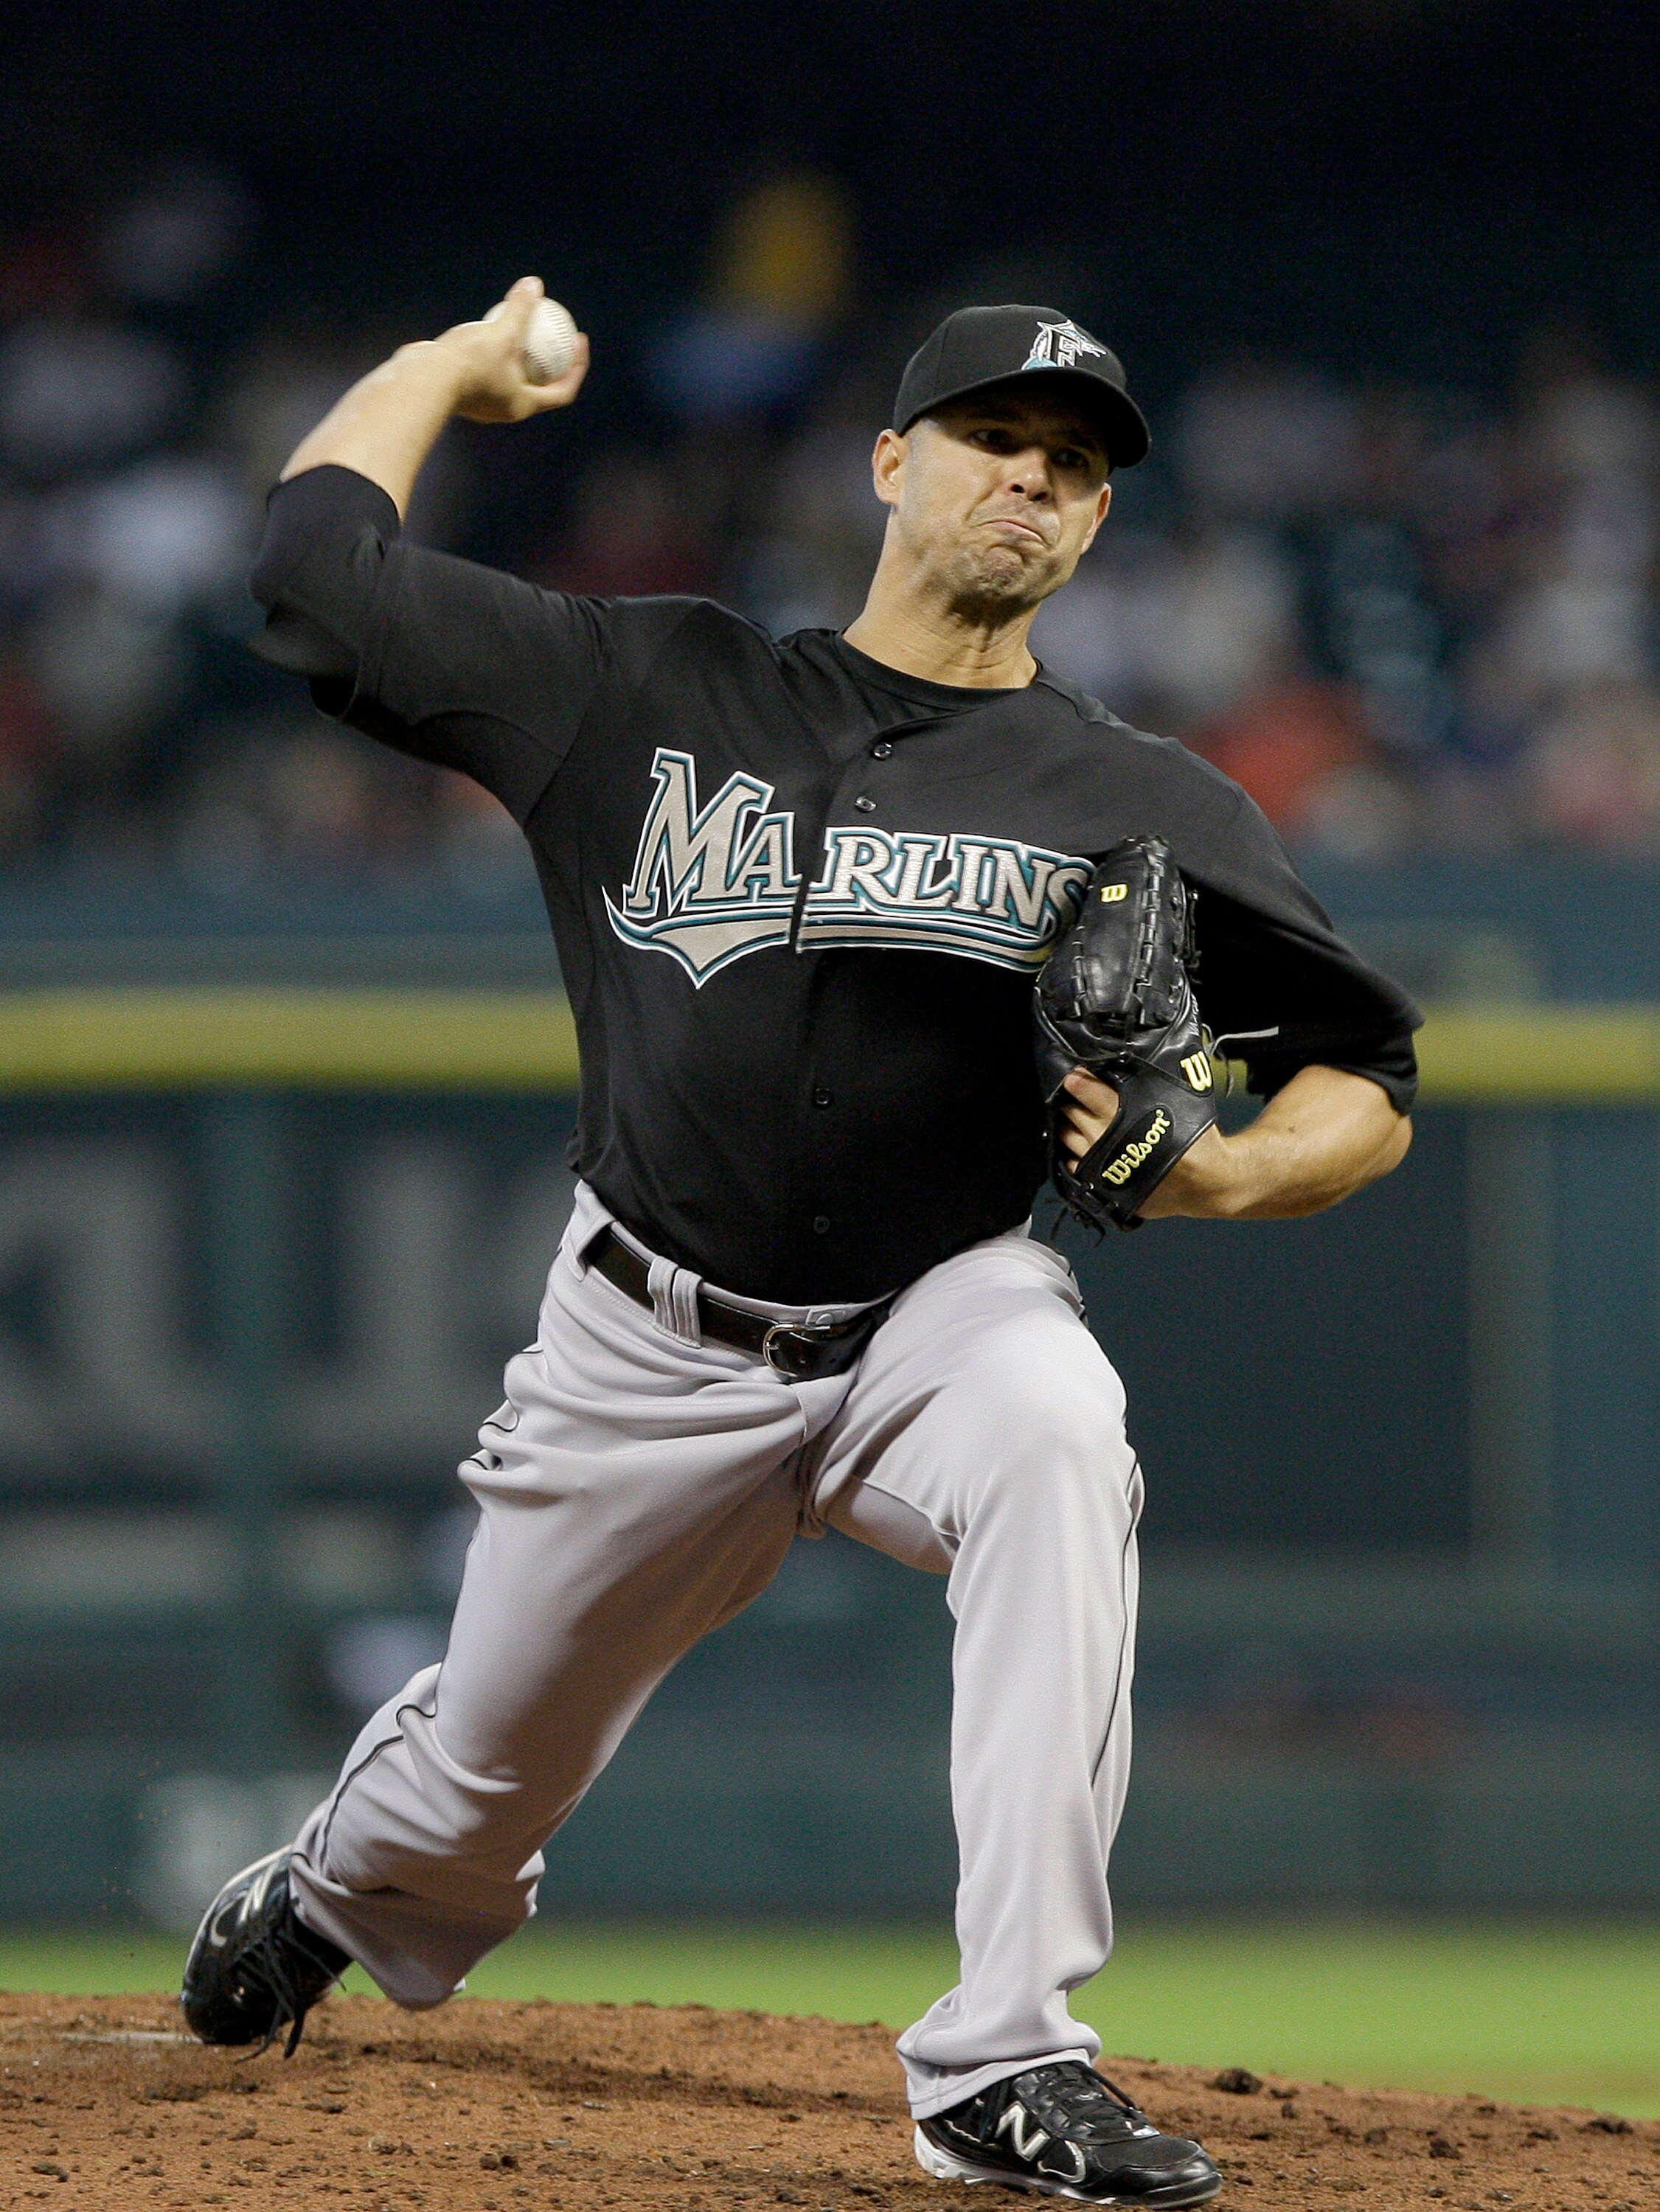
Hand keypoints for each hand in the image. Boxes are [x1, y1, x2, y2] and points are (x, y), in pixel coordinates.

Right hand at [435, 276, 590, 423]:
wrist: (422, 379)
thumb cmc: (468, 362)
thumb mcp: (502, 332)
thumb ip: (520, 310)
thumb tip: (534, 284)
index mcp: (522, 404)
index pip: (562, 391)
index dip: (576, 367)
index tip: (578, 340)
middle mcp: (506, 409)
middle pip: (540, 386)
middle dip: (553, 362)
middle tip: (558, 334)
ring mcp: (484, 403)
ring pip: (511, 377)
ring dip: (521, 356)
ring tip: (523, 326)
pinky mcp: (465, 392)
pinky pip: (488, 370)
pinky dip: (495, 353)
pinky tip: (492, 327)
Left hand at [1058, 1067, 1242, 1219]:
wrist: (1206, 1181)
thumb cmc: (1195, 1137)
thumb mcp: (1175, 1100)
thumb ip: (1145, 1085)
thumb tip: (1120, 1067)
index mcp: (1120, 1113)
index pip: (1084, 1088)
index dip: (1078, 1078)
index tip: (1074, 1074)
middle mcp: (1103, 1138)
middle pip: (1071, 1112)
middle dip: (1072, 1101)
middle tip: (1077, 1097)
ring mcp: (1098, 1164)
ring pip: (1067, 1138)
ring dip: (1069, 1126)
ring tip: (1077, 1120)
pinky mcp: (1101, 1185)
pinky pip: (1073, 1167)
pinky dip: (1073, 1154)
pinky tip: (1081, 1147)